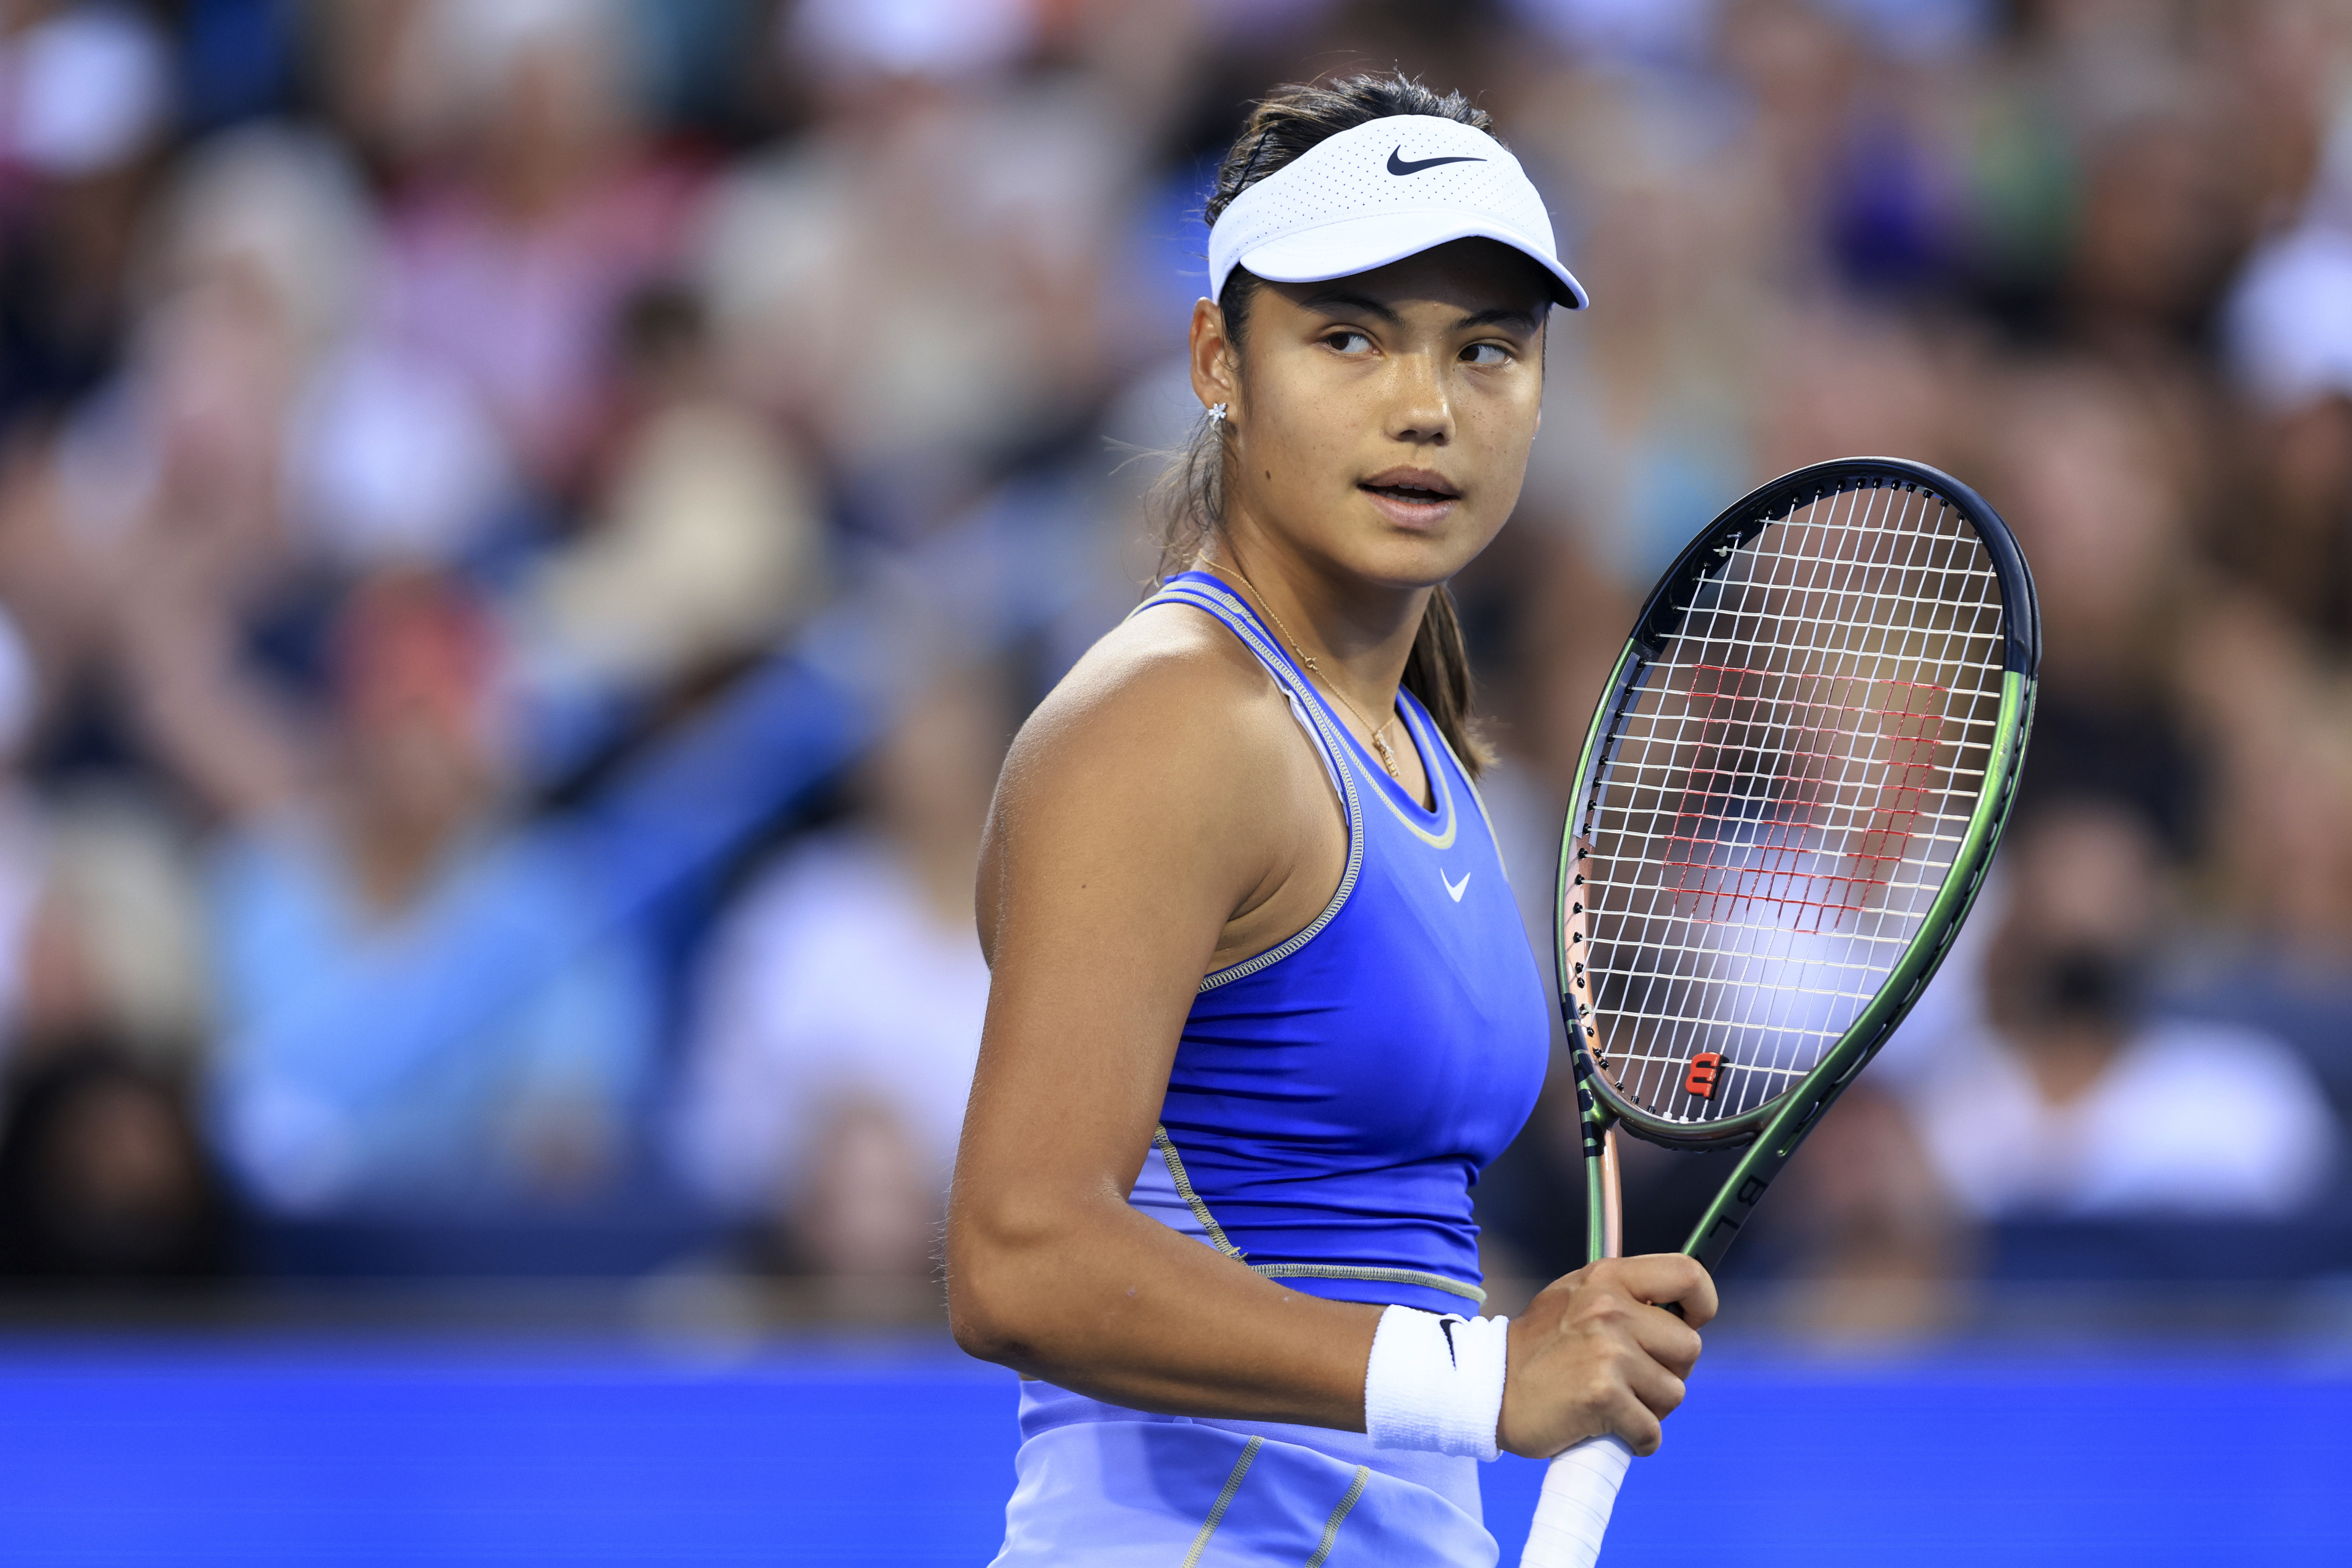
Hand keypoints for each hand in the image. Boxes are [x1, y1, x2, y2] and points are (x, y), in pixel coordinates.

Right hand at [1498, 1254, 1715, 1458]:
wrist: (1488, 1388)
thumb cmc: (1537, 1349)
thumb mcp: (1575, 1298)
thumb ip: (1622, 1297)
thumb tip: (1678, 1311)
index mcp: (1606, 1278)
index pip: (1687, 1274)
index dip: (1702, 1303)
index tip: (1691, 1322)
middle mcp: (1610, 1309)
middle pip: (1689, 1347)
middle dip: (1668, 1370)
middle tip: (1630, 1378)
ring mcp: (1608, 1353)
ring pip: (1674, 1393)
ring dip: (1650, 1408)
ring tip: (1613, 1401)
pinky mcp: (1604, 1397)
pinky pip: (1652, 1430)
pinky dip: (1636, 1439)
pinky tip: (1608, 1428)